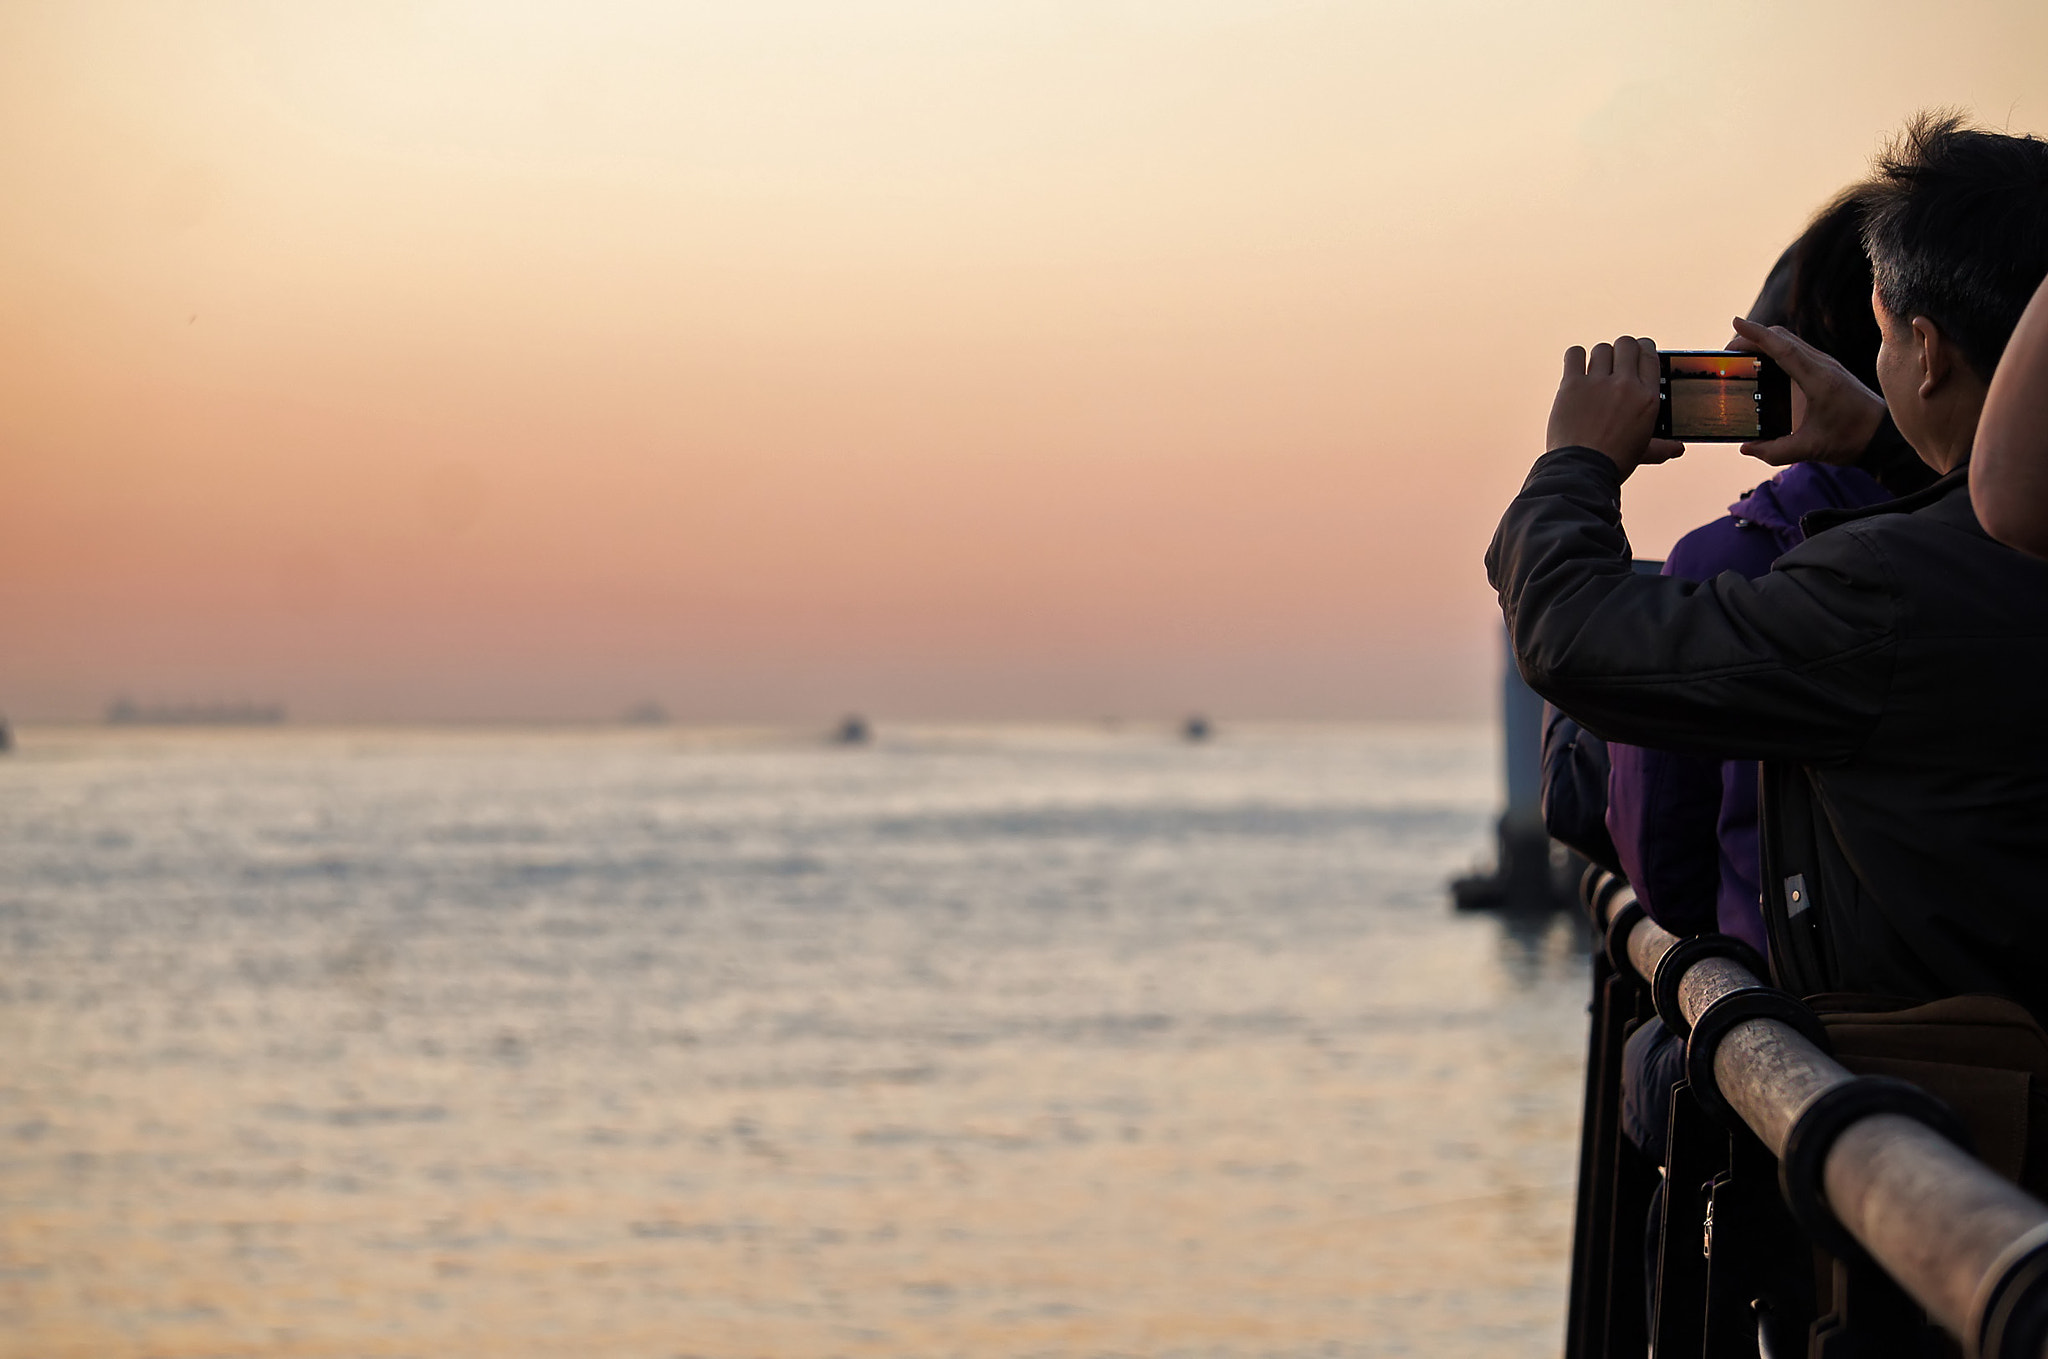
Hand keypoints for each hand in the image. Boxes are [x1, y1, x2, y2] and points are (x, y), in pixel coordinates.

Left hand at [1546, 335, 1685, 477]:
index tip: (1636, 353)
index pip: (1649, 355)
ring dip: (1598, 357)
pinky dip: (1575, 357)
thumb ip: (1661, 447)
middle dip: (1621, 350)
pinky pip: (1575, 354)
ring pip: (1601, 349)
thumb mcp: (1643, 452)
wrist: (1582, 470)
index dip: (1642, 349)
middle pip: (1627, 344)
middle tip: (1614, 362)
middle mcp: (1625, 385)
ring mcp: (1598, 383)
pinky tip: (1576, 370)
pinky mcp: (1572, 385)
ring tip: (1594, 373)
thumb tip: (1678, 448)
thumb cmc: (1613, 463)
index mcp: (1647, 397)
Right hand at [1729, 317, 1885, 465]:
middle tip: (1728, 351)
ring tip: (1742, 356)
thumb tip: (1745, 448)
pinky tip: (1764, 364)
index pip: (1782, 348)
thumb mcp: (1809, 449)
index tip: (1735, 322)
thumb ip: (1774, 451)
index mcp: (1818, 379)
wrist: (1882, 434)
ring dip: (1764, 342)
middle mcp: (1822, 365)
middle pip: (1783, 337)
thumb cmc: (1850, 439)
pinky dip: (1776, 350)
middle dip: (1753, 337)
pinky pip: (1797, 350)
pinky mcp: (1827, 370)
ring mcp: (1826, 365)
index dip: (1756, 334)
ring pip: (1790, 341)